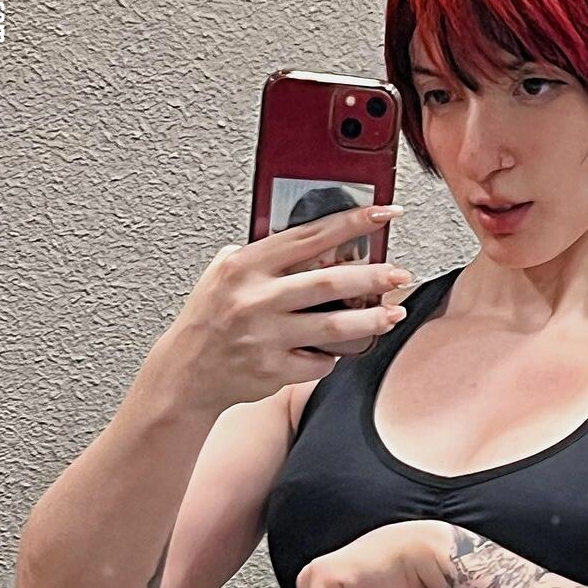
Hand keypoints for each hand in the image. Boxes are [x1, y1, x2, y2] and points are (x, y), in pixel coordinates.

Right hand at [157, 202, 413, 414]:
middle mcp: (256, 299)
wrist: (186, 373)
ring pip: (334, 325)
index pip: (309, 236)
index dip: (352, 223)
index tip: (385, 214)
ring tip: (394, 314)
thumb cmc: (210, 320)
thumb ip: (263, 254)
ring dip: (371, 320)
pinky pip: (320, 362)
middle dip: (373, 276)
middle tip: (400, 274)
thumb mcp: (224, 273)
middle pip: (329, 281)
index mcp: (246, 266)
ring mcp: (266, 336)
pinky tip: (336, 350)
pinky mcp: (273, 370)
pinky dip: (333, 356)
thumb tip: (316, 236)